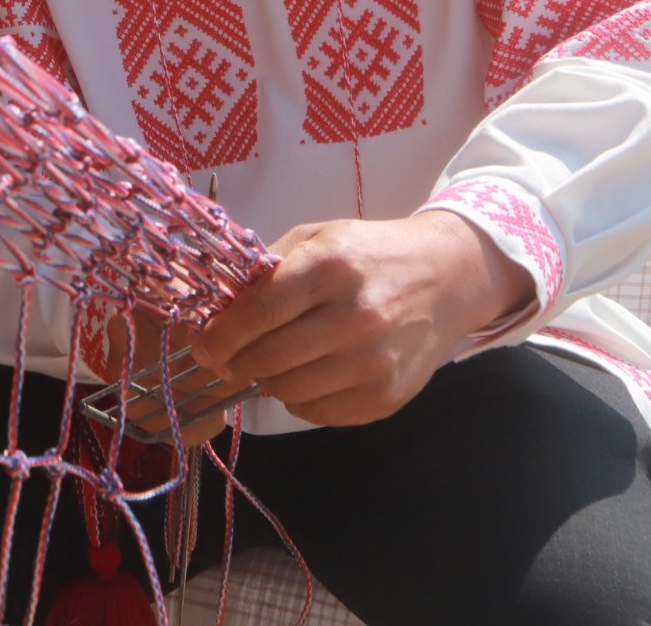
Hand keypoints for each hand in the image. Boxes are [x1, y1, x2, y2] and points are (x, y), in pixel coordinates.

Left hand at [186, 212, 532, 428]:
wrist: (448, 278)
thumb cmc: (372, 254)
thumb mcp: (320, 238)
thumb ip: (269, 269)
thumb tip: (216, 310)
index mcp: (332, 266)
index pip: (259, 313)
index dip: (220, 335)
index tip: (202, 345)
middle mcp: (355, 316)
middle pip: (267, 358)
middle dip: (235, 362)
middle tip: (227, 358)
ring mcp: (374, 362)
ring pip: (287, 390)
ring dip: (267, 381)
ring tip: (272, 361)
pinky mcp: (386, 397)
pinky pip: (317, 412)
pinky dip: (300, 398)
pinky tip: (309, 374)